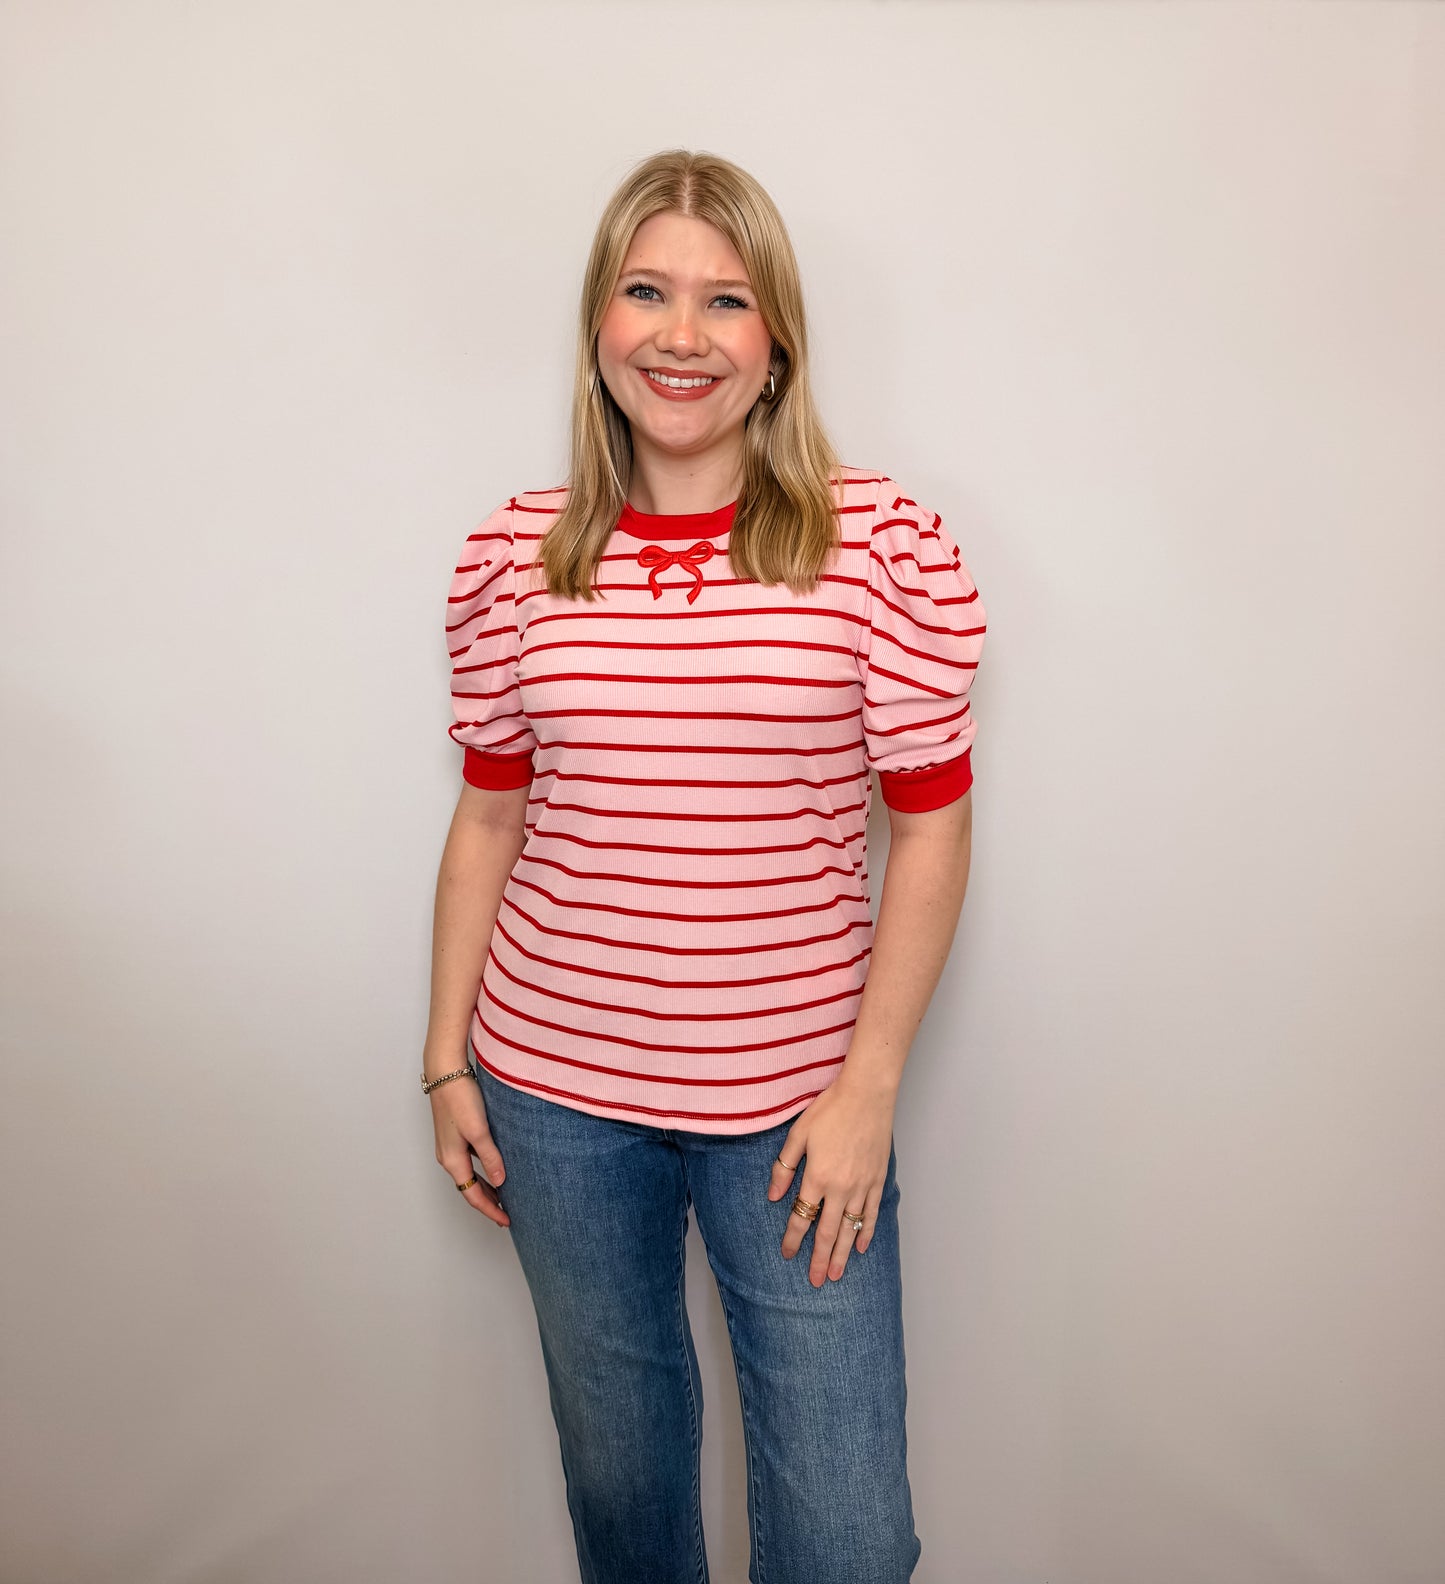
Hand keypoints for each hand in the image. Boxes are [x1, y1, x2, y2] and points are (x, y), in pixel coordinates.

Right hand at [429, 1067, 509, 1227]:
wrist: (444, 1072)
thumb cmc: (460, 1098)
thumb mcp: (479, 1130)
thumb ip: (490, 1157)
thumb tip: (499, 1182)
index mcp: (452, 1160)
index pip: (472, 1195)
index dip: (490, 1210)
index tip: (506, 1221)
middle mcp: (448, 1157)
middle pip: (469, 1188)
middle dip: (487, 1202)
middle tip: (507, 1214)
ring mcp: (449, 1145)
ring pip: (468, 1175)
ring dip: (485, 1187)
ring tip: (504, 1195)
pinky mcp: (453, 1134)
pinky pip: (468, 1161)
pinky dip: (481, 1170)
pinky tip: (494, 1166)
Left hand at [767, 1071, 895, 1285]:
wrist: (867, 1094)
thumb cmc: (830, 1109)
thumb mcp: (798, 1134)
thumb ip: (784, 1167)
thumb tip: (774, 1196)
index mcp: (817, 1177)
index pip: (802, 1217)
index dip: (794, 1239)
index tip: (788, 1255)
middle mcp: (841, 1187)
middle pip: (828, 1232)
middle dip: (818, 1259)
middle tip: (814, 1282)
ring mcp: (862, 1185)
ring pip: (851, 1229)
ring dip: (842, 1254)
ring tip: (835, 1275)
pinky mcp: (878, 1179)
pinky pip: (871, 1213)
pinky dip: (866, 1232)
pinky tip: (861, 1247)